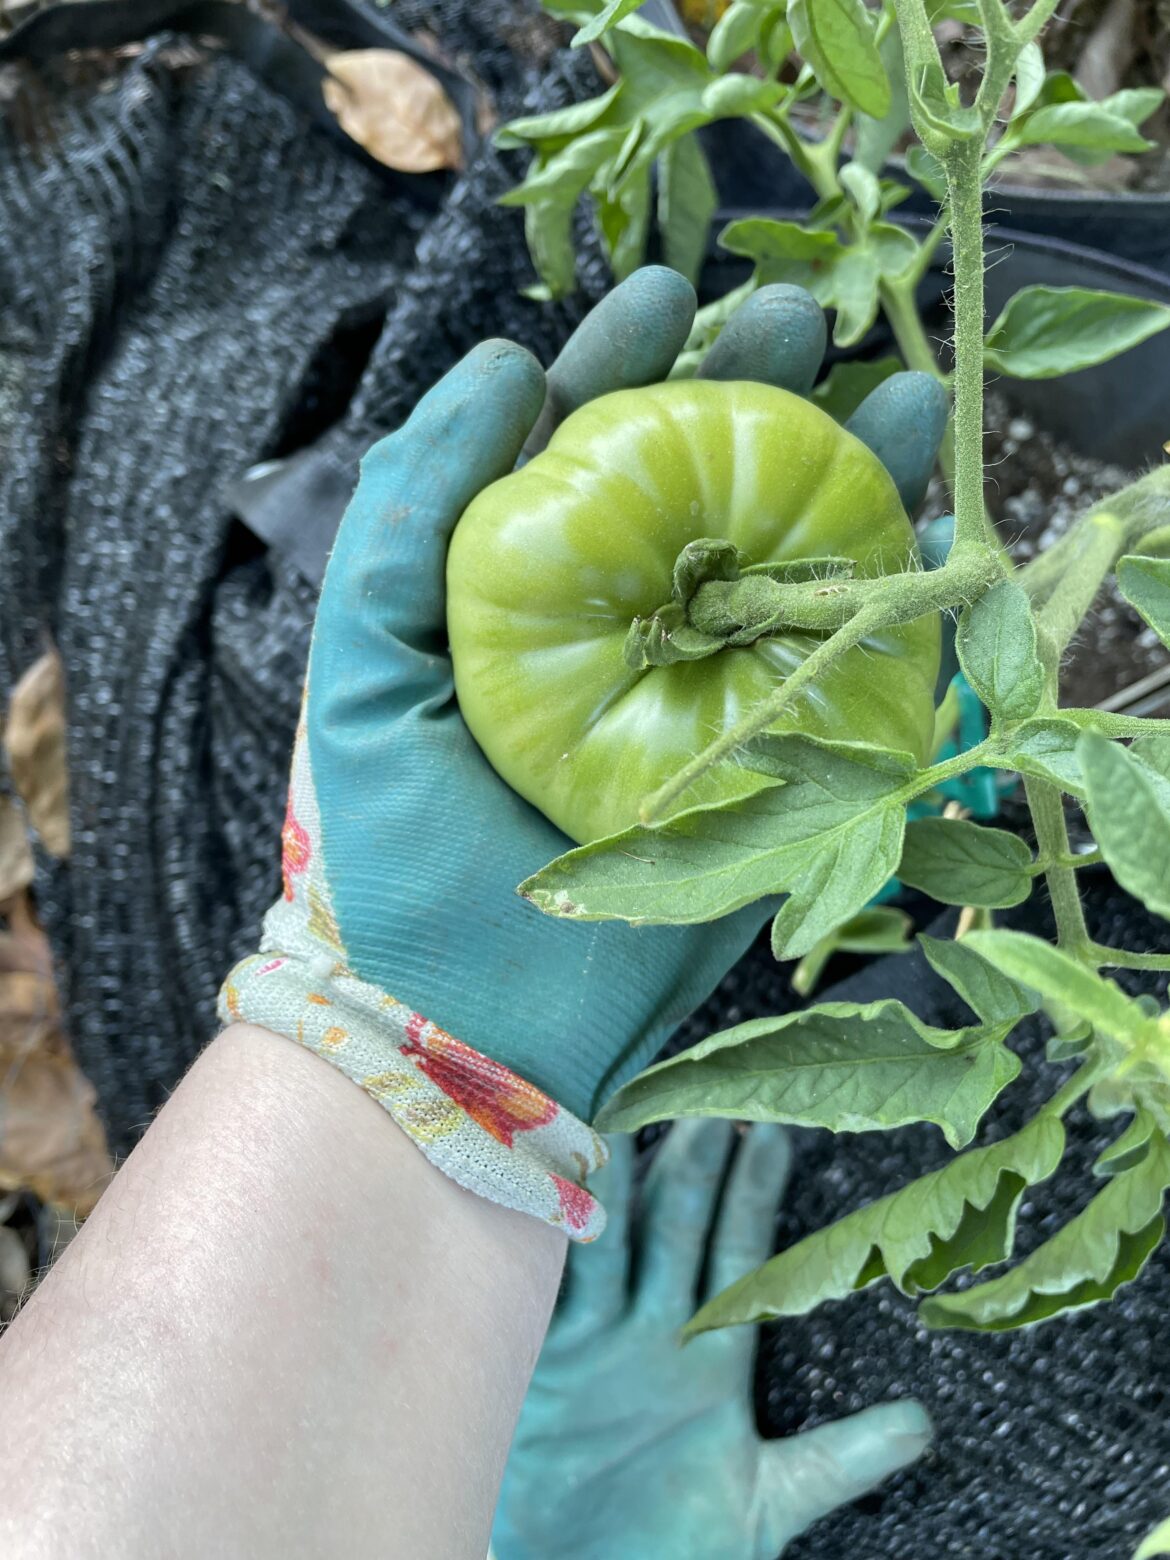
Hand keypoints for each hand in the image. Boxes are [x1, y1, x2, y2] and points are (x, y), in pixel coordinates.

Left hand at [221, 269, 945, 1234]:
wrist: (463, 1032)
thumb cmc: (388, 855)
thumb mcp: (360, 667)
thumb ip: (405, 515)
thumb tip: (495, 368)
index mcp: (523, 606)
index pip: (583, 457)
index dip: (626, 368)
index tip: (671, 291)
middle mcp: (621, 640)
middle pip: (701, 492)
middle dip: (757, 396)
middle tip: (809, 314)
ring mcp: (701, 706)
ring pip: (783, 567)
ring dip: (846, 479)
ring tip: (895, 396)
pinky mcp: (765, 780)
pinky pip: (841, 678)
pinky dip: (892, 608)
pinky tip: (930, 536)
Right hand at [493, 1119, 930, 1559]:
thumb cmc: (679, 1553)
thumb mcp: (769, 1504)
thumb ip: (841, 1460)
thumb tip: (924, 1424)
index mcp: (711, 1361)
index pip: (739, 1257)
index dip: (754, 1196)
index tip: (771, 1134)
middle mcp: (653, 1334)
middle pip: (676, 1231)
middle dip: (693, 1168)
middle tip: (707, 1098)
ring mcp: (595, 1342)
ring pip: (610, 1242)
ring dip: (617, 1185)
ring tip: (625, 1117)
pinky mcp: (540, 1360)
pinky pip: (547, 1285)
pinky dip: (546, 1234)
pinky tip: (547, 1183)